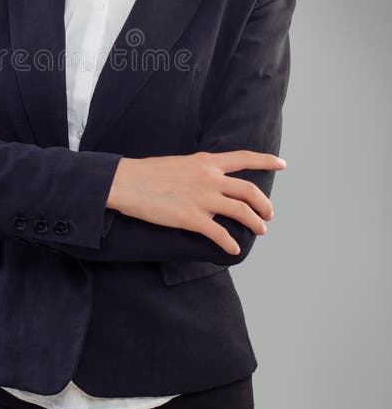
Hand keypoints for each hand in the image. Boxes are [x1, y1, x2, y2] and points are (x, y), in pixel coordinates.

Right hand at [107, 150, 283, 255]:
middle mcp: (210, 178)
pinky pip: (220, 234)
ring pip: (242, 212)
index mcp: (206, 161)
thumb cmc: (148, 173)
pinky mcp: (192, 218)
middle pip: (250, 191)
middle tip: (268, 215)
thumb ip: (199, 170)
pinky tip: (233, 250)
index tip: (282, 164)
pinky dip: (230, 244)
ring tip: (260, 231)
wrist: (127, 182)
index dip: (266, 161)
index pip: (244, 158)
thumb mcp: (180, 162)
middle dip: (264, 205)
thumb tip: (211, 181)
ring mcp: (203, 199)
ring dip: (255, 223)